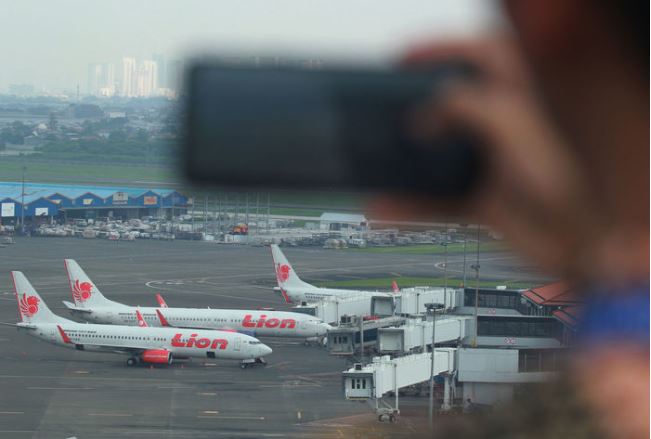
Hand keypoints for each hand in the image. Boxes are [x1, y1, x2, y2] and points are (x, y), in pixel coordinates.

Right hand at [371, 36, 602, 278]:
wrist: (577, 245)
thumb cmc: (564, 183)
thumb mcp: (513, 128)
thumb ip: (467, 108)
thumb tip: (425, 115)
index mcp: (522, 100)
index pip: (481, 55)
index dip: (442, 48)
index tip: (404, 58)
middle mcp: (504, 129)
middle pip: (452, 105)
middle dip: (416, 102)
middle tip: (386, 103)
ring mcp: (492, 165)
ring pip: (439, 155)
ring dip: (407, 160)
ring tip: (379, 156)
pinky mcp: (483, 199)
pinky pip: (436, 199)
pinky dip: (410, 205)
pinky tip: (384, 208)